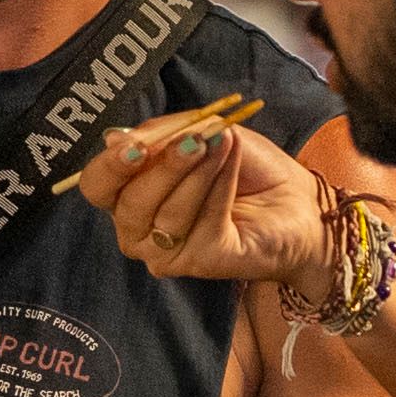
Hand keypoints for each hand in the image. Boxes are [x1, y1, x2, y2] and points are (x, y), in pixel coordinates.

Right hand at [75, 116, 325, 290]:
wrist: (297, 200)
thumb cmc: (244, 167)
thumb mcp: (200, 133)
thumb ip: (160, 134)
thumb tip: (115, 137)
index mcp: (129, 195)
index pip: (98, 187)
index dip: (110, 167)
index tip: (137, 146)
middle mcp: (139, 230)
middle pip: (130, 205)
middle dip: (162, 168)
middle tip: (194, 140)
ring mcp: (168, 253)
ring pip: (166, 216)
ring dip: (197, 174)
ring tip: (222, 145)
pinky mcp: (202, 263)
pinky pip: (202, 225)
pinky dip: (219, 189)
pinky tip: (234, 169)